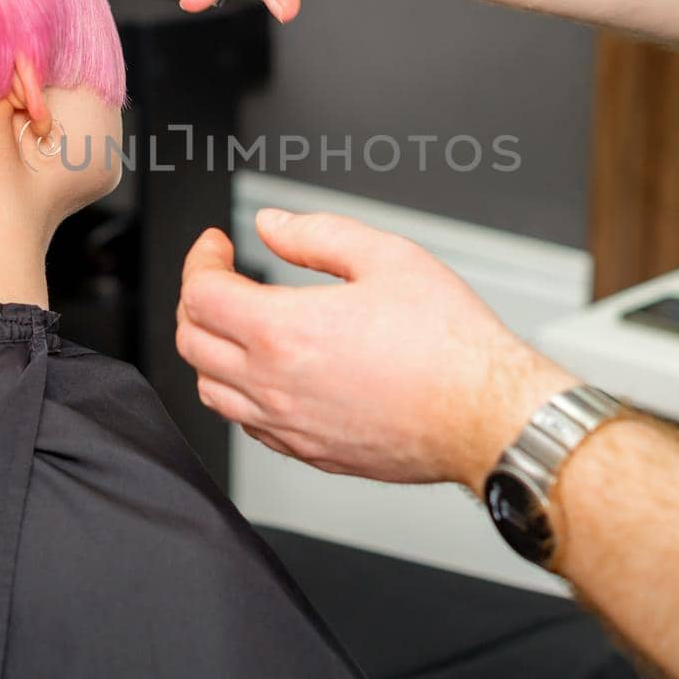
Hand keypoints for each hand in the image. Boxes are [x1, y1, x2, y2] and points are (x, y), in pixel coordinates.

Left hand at [175, 209, 578, 490]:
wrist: (488, 415)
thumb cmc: (451, 344)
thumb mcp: (388, 257)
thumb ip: (317, 235)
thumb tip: (273, 225)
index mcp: (285, 332)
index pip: (201, 294)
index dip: (201, 259)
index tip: (217, 245)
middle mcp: (275, 386)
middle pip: (191, 342)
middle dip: (196, 300)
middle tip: (220, 277)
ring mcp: (290, 427)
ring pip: (210, 392)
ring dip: (210, 350)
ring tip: (236, 323)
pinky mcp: (311, 453)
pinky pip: (248, 425)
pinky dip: (240, 393)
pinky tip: (268, 371)